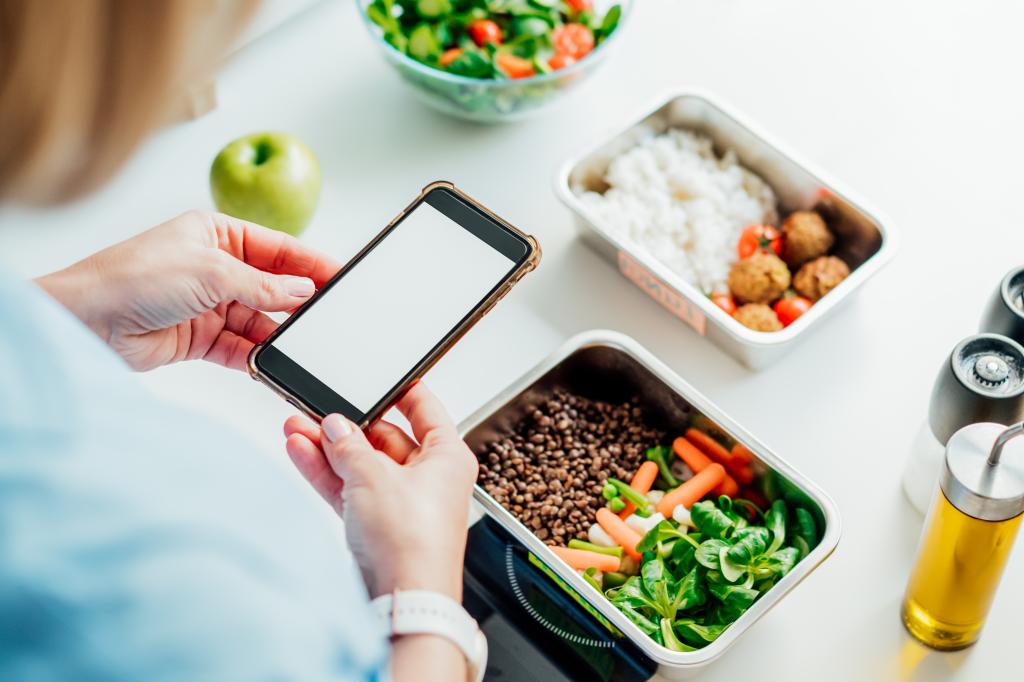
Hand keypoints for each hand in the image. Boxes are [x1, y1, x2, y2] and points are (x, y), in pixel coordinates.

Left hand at [36, 210, 338, 370]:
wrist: (87, 320)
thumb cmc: (135, 276)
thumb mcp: (212, 272)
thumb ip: (264, 285)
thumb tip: (303, 290)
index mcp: (218, 235)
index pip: (278, 249)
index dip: (311, 264)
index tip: (341, 278)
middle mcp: (216, 267)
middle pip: (272, 287)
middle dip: (297, 303)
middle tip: (327, 318)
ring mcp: (208, 304)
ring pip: (258, 321)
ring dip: (275, 335)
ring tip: (299, 347)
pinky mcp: (199, 337)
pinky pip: (239, 348)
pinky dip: (254, 357)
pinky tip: (270, 364)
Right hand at [282, 383, 477, 600]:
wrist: (404, 600)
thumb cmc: (413, 542)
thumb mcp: (374, 475)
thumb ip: (349, 445)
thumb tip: (335, 426)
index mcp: (448, 457)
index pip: (426, 410)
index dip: (402, 390)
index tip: (380, 376)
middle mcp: (430, 479)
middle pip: (385, 439)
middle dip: (348, 426)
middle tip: (316, 410)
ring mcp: (402, 504)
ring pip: (361, 465)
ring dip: (328, 448)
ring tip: (296, 426)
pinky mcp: (378, 527)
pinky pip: (350, 489)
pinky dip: (327, 473)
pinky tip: (301, 452)